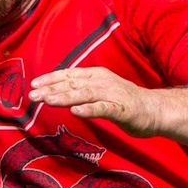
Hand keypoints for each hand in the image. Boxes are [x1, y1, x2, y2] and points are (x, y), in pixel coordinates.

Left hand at [28, 66, 166, 134]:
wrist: (155, 110)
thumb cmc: (124, 102)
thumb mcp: (100, 91)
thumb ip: (82, 90)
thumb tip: (58, 91)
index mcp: (96, 75)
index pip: (70, 75)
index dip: (51, 79)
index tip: (33, 84)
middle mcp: (102, 82)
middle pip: (73, 84)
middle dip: (51, 89)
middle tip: (32, 95)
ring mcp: (112, 95)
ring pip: (85, 94)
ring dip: (65, 97)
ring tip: (48, 100)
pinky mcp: (122, 110)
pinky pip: (103, 109)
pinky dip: (89, 109)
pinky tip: (76, 112)